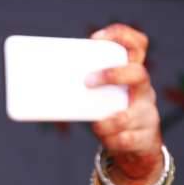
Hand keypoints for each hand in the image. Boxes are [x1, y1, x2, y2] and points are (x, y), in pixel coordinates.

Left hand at [86, 23, 163, 184]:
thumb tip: (36, 83)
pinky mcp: (145, 138)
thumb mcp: (101, 98)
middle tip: (87, 81)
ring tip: (96, 126)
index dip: (121, 36)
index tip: (95, 38)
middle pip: (138, 74)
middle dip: (112, 75)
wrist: (136, 148)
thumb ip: (83, 88)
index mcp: (132, 75)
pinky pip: (126, 139)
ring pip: (127, 115)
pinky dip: (111, 140)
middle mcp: (143, 91)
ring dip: (106, 122)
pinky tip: (106, 139)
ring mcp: (147, 114)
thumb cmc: (111, 115)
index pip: (137, 45)